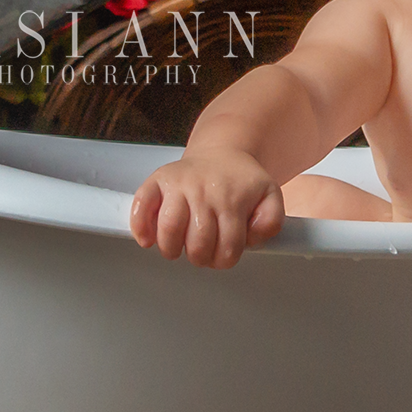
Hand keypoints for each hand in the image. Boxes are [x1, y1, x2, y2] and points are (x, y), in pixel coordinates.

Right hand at [130, 149, 283, 268]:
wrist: (223, 151)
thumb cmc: (242, 181)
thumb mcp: (270, 196)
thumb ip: (271, 220)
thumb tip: (252, 237)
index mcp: (231, 200)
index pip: (227, 247)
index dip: (224, 259)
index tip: (222, 256)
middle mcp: (203, 191)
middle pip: (197, 243)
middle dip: (200, 257)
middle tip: (201, 253)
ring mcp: (178, 185)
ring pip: (169, 228)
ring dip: (171, 248)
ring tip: (177, 248)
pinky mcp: (158, 180)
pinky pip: (141, 205)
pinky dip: (140, 226)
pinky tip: (147, 239)